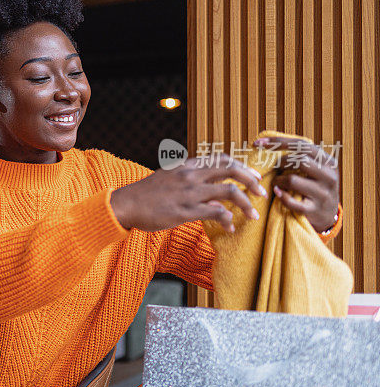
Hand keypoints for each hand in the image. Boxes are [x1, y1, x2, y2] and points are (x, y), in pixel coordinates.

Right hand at [112, 154, 265, 232]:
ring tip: (253, 215)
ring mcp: (189, 193)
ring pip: (229, 191)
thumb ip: (189, 178)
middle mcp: (190, 175)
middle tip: (262, 193)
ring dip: (246, 204)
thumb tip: (208, 188)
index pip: (221, 158)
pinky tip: (230, 227)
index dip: (241, 166)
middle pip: (231, 169)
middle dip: (251, 181)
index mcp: (187, 165)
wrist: (125, 204)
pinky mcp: (185, 211)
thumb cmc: (146, 194)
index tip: (253, 177)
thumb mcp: (168, 177)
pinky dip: (228, 220)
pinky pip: (216, 213)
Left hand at [254, 136, 339, 231]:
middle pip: (300, 160)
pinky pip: (291, 201)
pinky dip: (280, 196)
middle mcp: (329, 176)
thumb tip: (266, 142)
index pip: (303, 145)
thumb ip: (301, 156)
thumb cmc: (314, 186)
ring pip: (292, 180)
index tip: (258, 142)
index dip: (278, 141)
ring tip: (276, 182)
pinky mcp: (314, 210)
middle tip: (274, 168)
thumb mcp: (315, 169)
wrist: (327, 214)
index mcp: (329, 162)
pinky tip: (278, 193)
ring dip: (278, 180)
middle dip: (281, 162)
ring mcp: (323, 194)